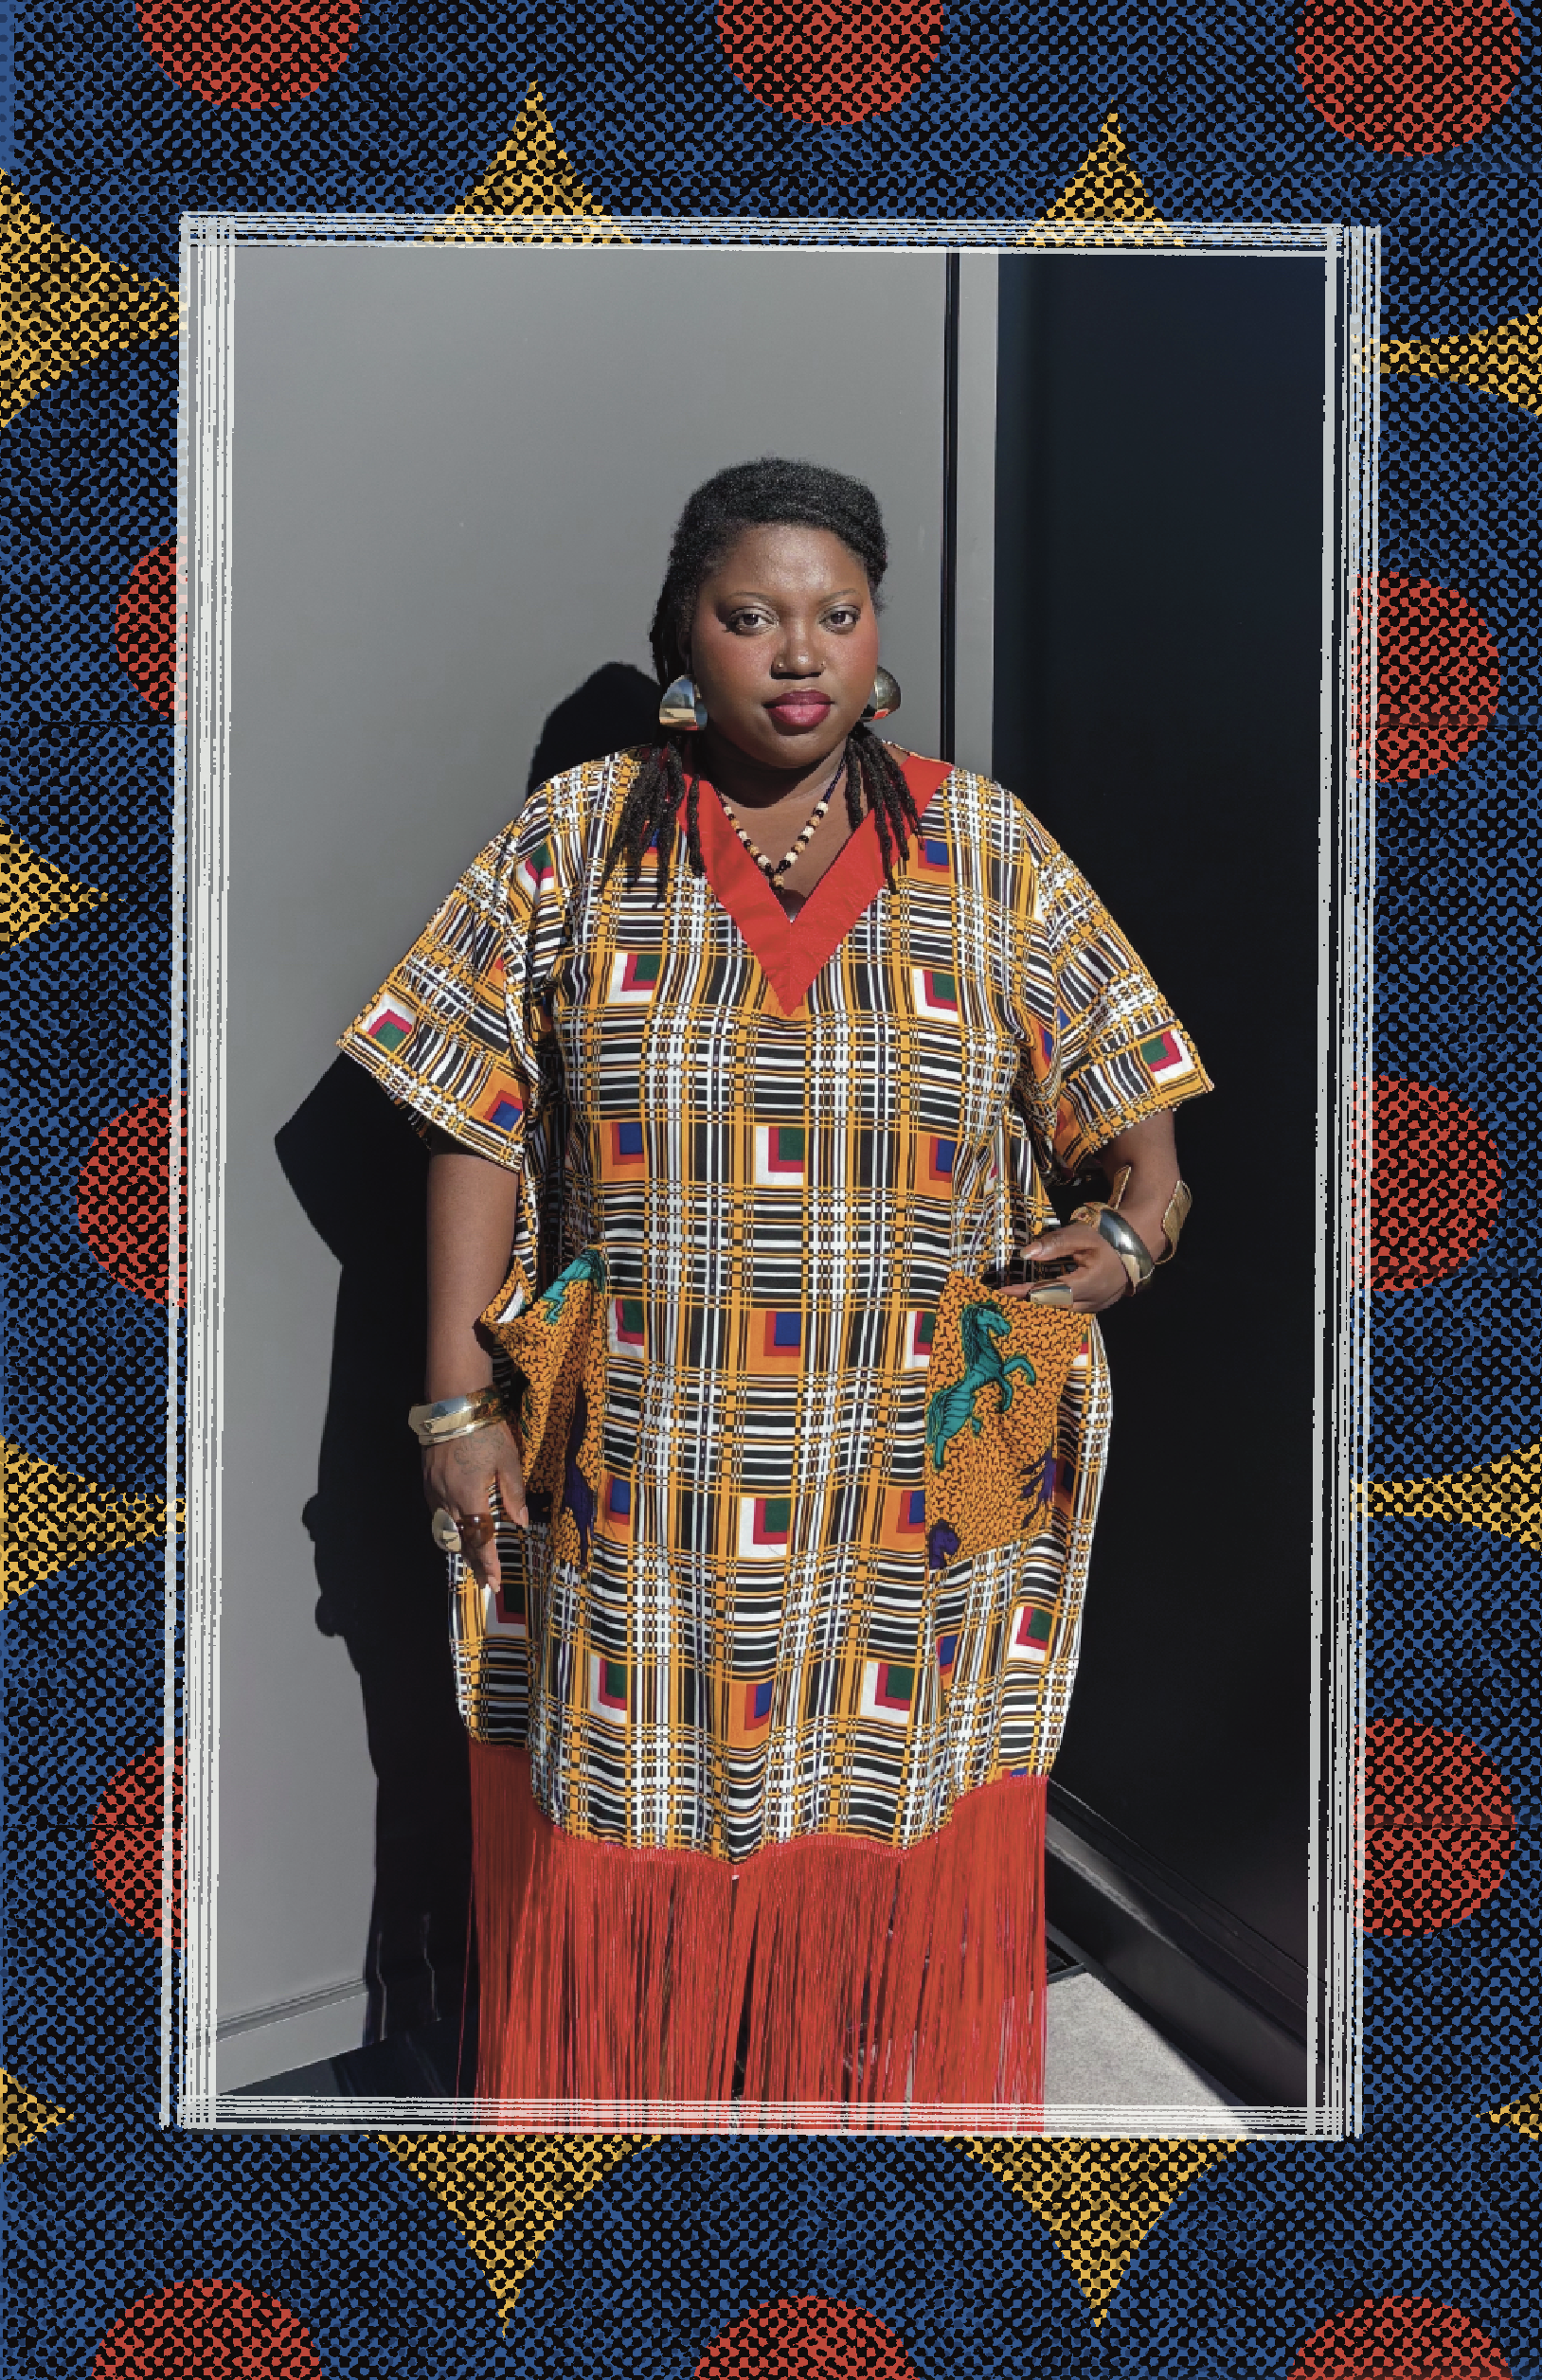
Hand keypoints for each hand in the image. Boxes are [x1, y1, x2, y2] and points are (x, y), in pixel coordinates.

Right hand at [423, 1420, 527, 1589]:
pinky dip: (447, 1528)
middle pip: (460, 1541)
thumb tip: (521, 1523)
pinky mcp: (427, 1481)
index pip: (479, 1539)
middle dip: (473, 1562)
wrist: (453, 1406)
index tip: (494, 1582)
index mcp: (470, 1496)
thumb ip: (514, 1494)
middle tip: (485, 1582)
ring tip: (472, 1561)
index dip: (487, 1563)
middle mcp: (447, 1499)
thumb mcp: (508, 1461)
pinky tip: (456, 1531)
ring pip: (445, 1530)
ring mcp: (433, 1490)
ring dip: (459, 1548)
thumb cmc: (485, 1430)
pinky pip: (436, 1514)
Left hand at [997, 1223, 1131, 1313]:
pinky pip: (1072, 1308)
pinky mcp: (1098, 1305)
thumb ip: (1054, 1245)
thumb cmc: (1109, 1236)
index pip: (1049, 1292)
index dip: (1024, 1292)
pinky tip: (1041, 1295)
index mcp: (1088, 1284)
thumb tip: (1026, 1254)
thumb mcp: (1081, 1234)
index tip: (1003, 1291)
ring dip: (1041, 1303)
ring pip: (1062, 1309)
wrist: (1138, 1242)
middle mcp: (1092, 1301)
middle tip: (1006, 1293)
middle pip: (1053, 1305)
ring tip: (1019, 1295)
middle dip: (1029, 1300)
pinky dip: (1055, 1302)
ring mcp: (1097, 1306)